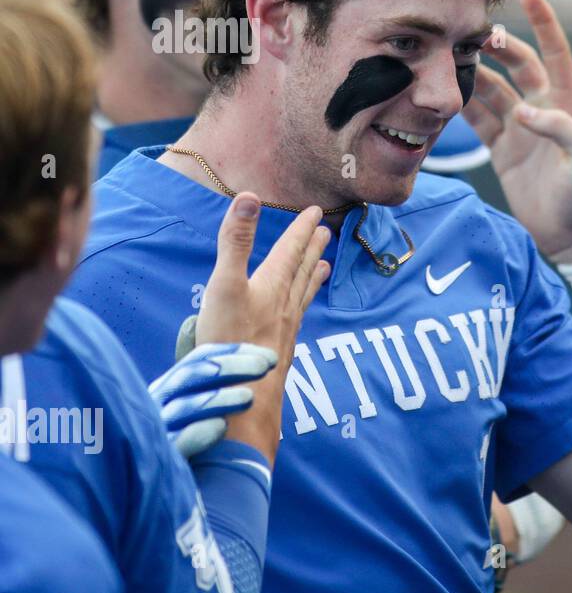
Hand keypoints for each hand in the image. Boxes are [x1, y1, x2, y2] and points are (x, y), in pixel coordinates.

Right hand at [148, 342, 277, 458]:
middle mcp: (158, 406)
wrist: (173, 507)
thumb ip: (228, 394)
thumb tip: (267, 367)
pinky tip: (220, 428)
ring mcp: (153, 434)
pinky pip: (173, 444)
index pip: (199, 360)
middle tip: (266, 367)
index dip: (234, 353)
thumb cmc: (201, 458)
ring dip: (217, 397)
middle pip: (190, 375)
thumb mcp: (211, 418)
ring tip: (250, 397)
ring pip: (181, 407)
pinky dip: (196, 432)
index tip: (270, 358)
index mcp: (173, 390)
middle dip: (230, 366)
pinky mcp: (156, 464)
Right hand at [195, 192, 330, 462]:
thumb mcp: (225, 283)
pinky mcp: (279, 350)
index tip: (314, 212)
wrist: (242, 395)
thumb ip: (236, 240)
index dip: (301, 230)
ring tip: (325, 266)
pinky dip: (302, 307)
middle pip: (301, 270)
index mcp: (271, 285)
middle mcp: (283, 305)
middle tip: (326, 232)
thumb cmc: (230, 339)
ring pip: (302, 295)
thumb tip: (250, 197)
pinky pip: (296, 319)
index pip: (290, 250)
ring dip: (312, 277)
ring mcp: (284, 329)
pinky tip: (298, 315)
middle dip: (312, 249)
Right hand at [462, 0, 571, 263]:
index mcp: (569, 105)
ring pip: (492, 90)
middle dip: (495, 46)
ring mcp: (521, 128)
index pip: (556, 55)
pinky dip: (460, 108)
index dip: (545, 24)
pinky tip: (439, 95)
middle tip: (468, 33)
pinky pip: (477, 121)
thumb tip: (525, 111)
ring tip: (443, 61)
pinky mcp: (503, 149)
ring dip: (472, 74)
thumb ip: (562, 131)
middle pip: (516, 65)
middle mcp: (543, 109)